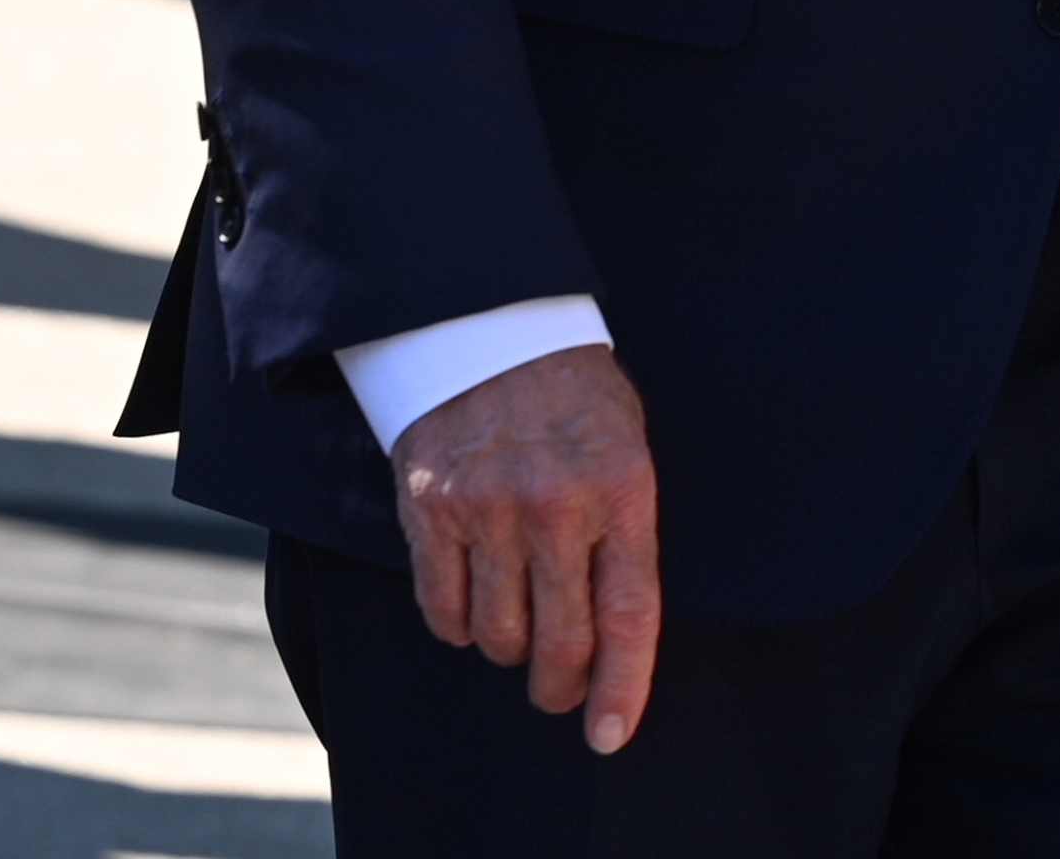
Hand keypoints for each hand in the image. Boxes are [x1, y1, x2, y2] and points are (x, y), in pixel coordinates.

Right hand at [389, 342, 661, 753]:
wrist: (489, 323)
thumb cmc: (572, 394)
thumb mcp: (627, 444)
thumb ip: (624, 530)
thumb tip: (616, 628)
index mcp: (623, 488)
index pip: (630, 613)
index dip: (622, 685)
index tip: (609, 735)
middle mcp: (556, 504)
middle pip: (560, 641)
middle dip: (560, 686)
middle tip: (559, 692)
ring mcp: (488, 509)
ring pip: (497, 636)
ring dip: (510, 650)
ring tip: (519, 626)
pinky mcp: (430, 510)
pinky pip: (441, 610)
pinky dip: (458, 626)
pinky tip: (473, 606)